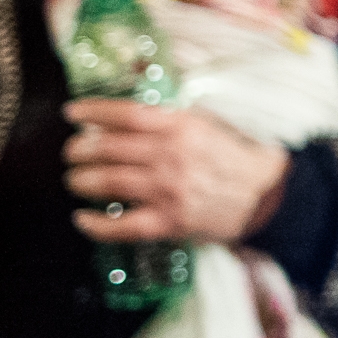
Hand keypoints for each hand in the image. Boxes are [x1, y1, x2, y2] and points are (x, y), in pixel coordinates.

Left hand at [65, 100, 290, 244]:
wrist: (266, 196)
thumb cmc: (234, 157)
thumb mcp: (206, 123)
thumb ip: (169, 117)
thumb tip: (126, 111)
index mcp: (181, 125)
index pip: (126, 114)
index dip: (93, 111)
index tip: (72, 112)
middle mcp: (171, 155)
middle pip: (108, 148)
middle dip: (79, 149)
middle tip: (71, 152)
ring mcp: (168, 190)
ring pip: (108, 182)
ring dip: (81, 181)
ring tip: (75, 179)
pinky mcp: (170, 221)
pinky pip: (122, 225)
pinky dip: (96, 224)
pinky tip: (82, 219)